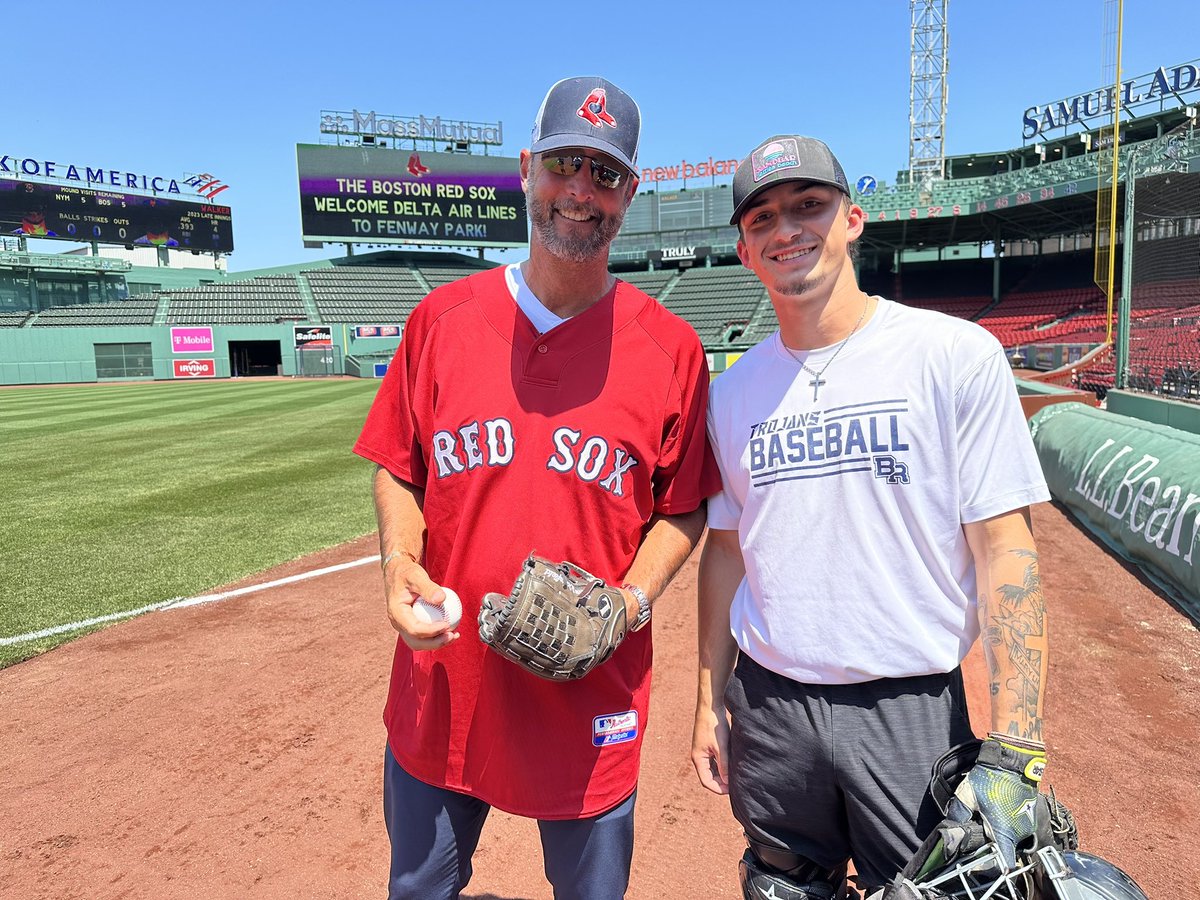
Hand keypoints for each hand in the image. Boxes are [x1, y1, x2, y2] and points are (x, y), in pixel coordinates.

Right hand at [382, 552, 459, 650]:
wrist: (399, 573)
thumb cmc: (407, 573)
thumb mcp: (416, 576)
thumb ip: (428, 587)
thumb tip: (442, 599)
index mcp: (396, 612)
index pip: (414, 629)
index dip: (431, 631)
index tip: (447, 625)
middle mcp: (398, 622)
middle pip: (416, 642)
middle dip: (435, 642)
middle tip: (452, 635)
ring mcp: (404, 625)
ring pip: (419, 642)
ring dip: (437, 643)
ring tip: (454, 636)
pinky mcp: (411, 625)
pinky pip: (423, 636)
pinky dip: (436, 636)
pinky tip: (450, 630)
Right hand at [691, 701, 730, 794]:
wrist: (710, 707)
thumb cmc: (714, 726)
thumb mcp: (721, 747)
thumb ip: (724, 765)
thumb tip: (727, 782)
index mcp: (698, 759)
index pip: (706, 781)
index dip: (718, 788)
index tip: (731, 790)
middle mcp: (699, 757)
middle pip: (708, 776)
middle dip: (721, 782)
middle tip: (735, 785)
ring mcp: (703, 751)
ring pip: (711, 769)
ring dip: (721, 774)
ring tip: (734, 776)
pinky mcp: (707, 746)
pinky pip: (713, 761)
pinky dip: (721, 766)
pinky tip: (731, 765)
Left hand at [950, 734, 1045, 870]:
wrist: (1012, 761)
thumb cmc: (990, 778)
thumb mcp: (967, 796)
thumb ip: (958, 815)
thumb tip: (951, 831)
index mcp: (1004, 833)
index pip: (1002, 864)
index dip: (989, 866)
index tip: (977, 863)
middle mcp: (1020, 834)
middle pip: (1003, 849)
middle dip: (989, 845)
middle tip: (976, 831)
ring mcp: (1028, 826)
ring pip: (1009, 838)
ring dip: (997, 833)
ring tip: (985, 818)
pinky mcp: (1030, 817)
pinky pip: (1016, 828)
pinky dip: (1006, 825)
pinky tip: (995, 812)